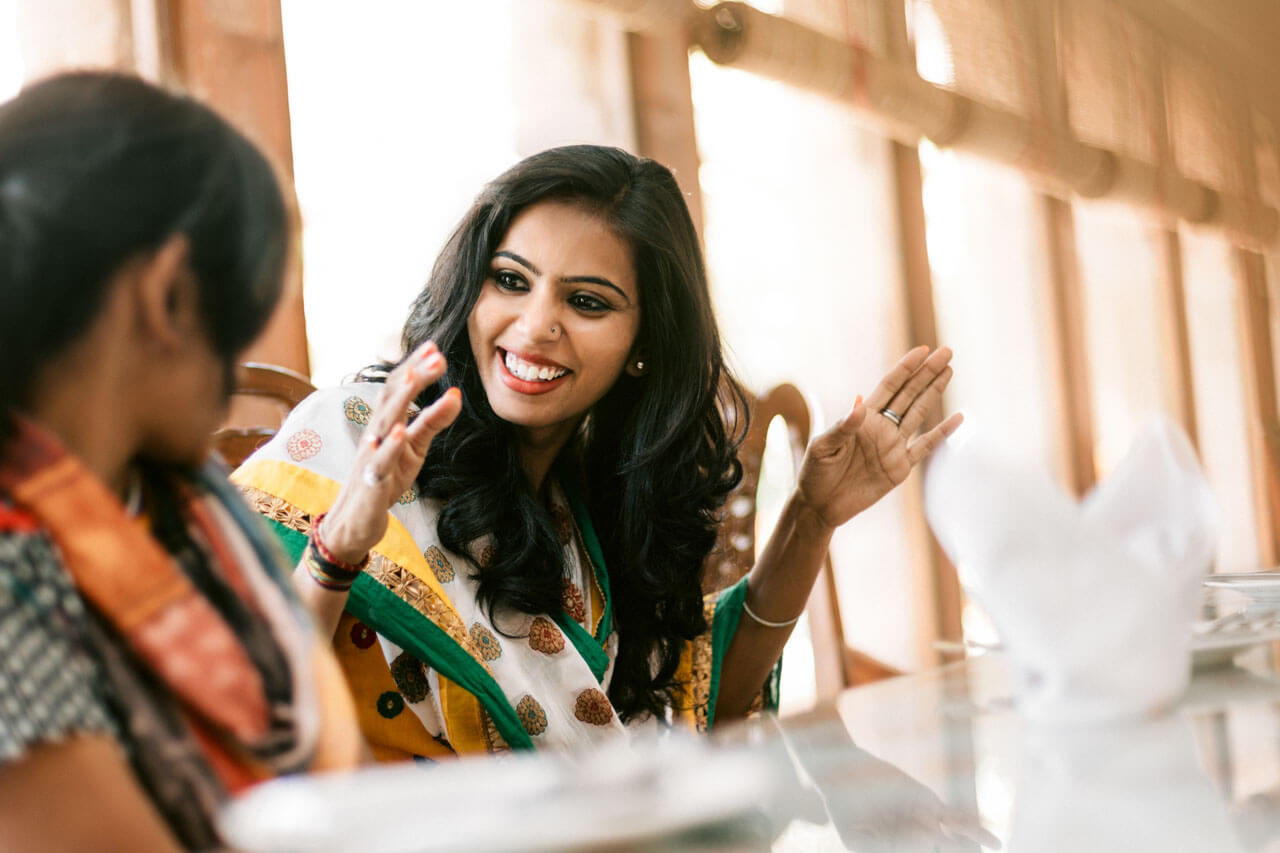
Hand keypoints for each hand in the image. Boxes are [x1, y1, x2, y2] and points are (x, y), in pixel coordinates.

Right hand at [318, 341, 461, 562]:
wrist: (357, 520)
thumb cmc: (386, 478)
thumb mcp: (416, 448)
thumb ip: (433, 421)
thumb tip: (456, 394)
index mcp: (386, 423)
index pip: (399, 387)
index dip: (415, 366)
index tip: (435, 347)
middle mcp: (376, 433)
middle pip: (392, 397)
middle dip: (414, 375)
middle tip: (437, 355)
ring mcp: (371, 455)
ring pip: (384, 423)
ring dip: (401, 399)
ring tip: (416, 377)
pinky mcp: (372, 481)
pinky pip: (380, 461)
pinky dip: (390, 445)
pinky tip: (400, 431)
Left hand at [795, 346, 961, 530]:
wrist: (820, 505)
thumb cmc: (815, 472)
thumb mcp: (823, 447)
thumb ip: (843, 426)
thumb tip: (860, 402)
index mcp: (863, 418)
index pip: (890, 386)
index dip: (906, 368)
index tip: (922, 350)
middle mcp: (881, 427)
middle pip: (910, 394)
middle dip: (927, 372)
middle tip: (947, 352)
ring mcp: (892, 446)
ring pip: (920, 413)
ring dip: (934, 392)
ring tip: (949, 371)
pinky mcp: (900, 468)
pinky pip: (925, 447)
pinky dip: (942, 433)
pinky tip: (958, 418)